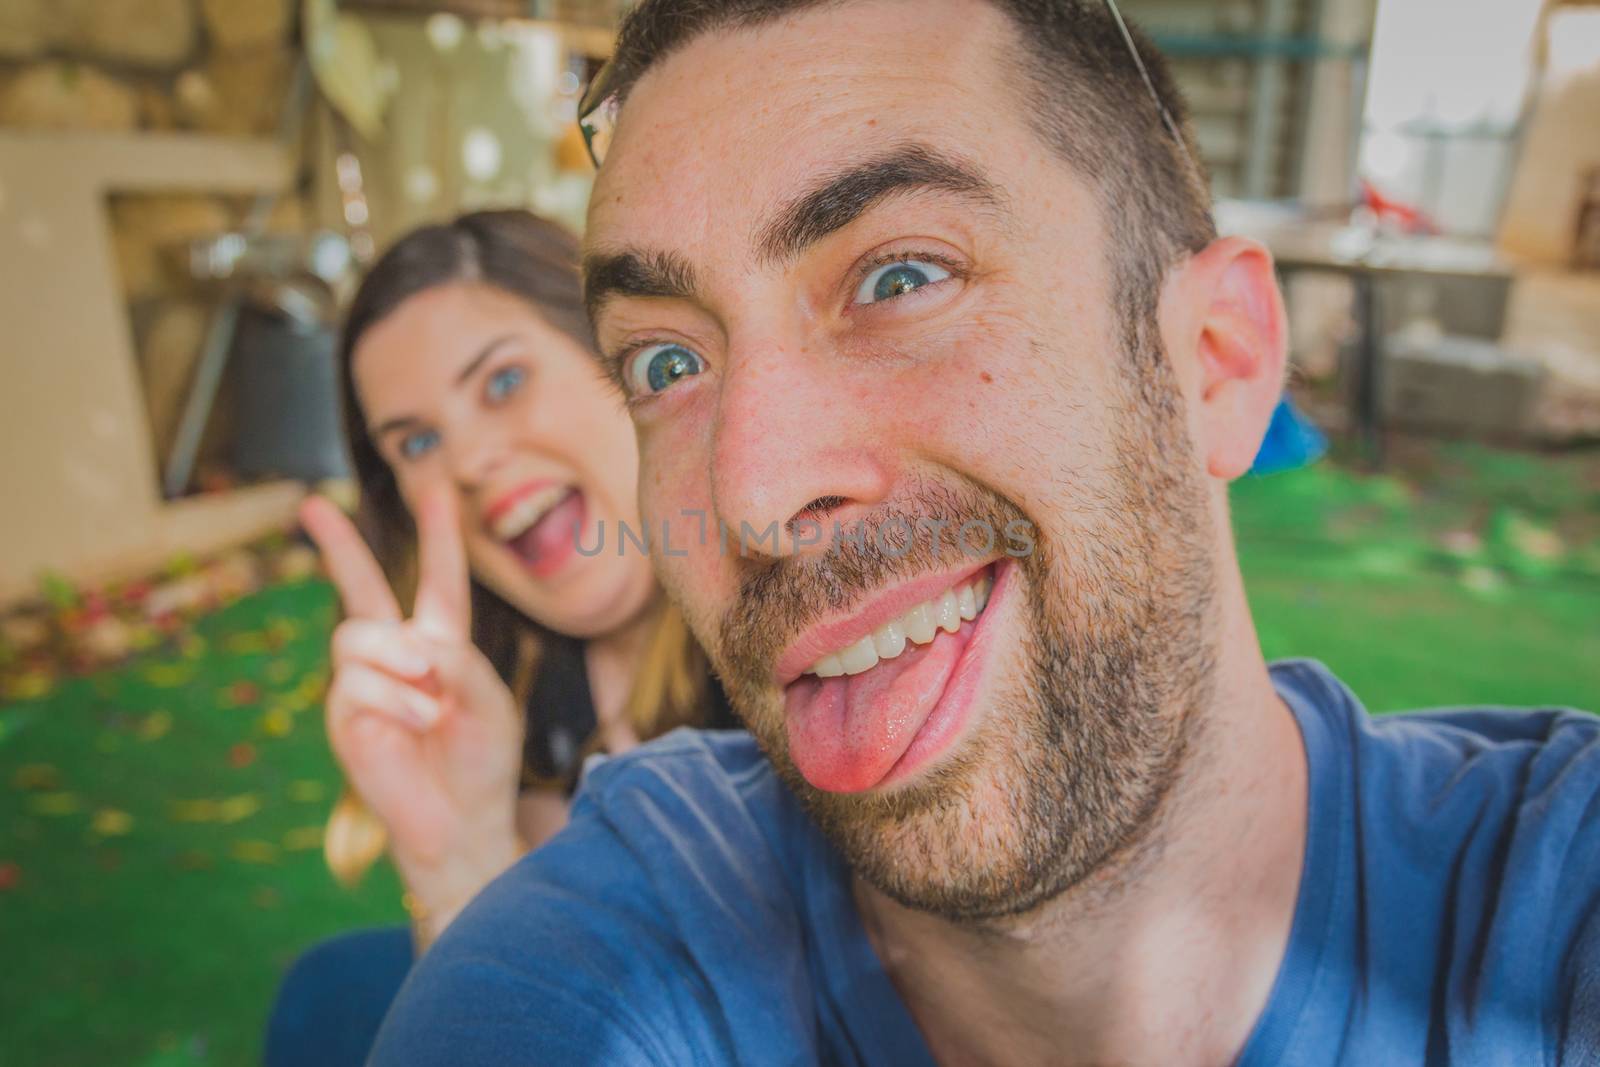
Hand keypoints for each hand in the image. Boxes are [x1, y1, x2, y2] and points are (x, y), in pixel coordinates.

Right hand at [301, 488, 525, 942]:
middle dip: (337, 545)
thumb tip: (417, 647)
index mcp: (441, 645)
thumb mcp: (490, 704)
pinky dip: (395, 700)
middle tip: (310, 504)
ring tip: (429, 697)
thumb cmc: (482, 761)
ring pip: (357, 636)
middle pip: (361, 588)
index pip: (439, 581)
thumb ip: (463, 666)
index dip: (439, 535)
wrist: (462, 821)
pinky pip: (356, 684)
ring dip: (399, 663)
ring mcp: (365, 685)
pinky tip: (417, 723)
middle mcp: (397, 656)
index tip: (436, 488)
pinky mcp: (345, 718)